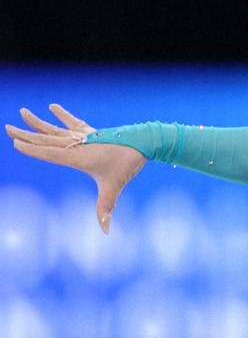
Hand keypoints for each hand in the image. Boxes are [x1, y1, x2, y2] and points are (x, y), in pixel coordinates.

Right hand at [6, 104, 144, 233]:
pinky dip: (63, 115)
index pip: (49, 152)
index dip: (32, 148)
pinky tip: (53, 106)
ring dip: (38, 122)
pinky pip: (73, 122)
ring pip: (56, 128)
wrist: (144, 142)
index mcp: (78, 157)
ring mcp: (84, 136)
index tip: (15, 143)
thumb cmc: (127, 164)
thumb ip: (105, 208)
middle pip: (46, 138)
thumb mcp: (114, 186)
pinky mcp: (92, 132)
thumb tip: (105, 231)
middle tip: (7, 128)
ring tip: (23, 111)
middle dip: (26, 134)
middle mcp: (77, 144)